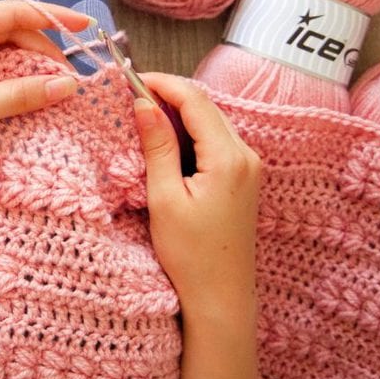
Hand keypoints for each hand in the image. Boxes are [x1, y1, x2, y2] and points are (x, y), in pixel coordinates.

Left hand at [0, 0, 90, 184]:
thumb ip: (21, 95)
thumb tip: (69, 85)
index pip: (11, 11)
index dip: (52, 17)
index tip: (86, 26)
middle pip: (8, 27)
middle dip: (42, 48)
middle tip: (71, 76)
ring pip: (1, 44)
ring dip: (28, 62)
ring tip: (56, 83)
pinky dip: (11, 72)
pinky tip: (30, 87)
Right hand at [133, 73, 260, 321]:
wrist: (221, 300)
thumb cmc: (191, 256)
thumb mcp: (165, 198)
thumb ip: (157, 146)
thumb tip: (143, 103)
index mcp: (228, 158)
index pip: (195, 100)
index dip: (162, 83)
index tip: (131, 78)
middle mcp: (246, 156)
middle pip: (205, 106)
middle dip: (168, 94)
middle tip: (131, 95)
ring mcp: (249, 167)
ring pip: (210, 121)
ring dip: (178, 113)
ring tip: (143, 116)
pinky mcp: (243, 178)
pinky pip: (215, 140)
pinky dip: (189, 132)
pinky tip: (166, 141)